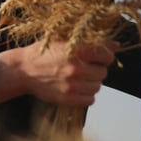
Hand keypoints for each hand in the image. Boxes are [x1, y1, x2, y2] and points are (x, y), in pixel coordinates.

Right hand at [0, 39, 115, 105]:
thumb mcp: (65, 41)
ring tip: (78, 78)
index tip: (96, 57)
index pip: (107, 56)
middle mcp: (76, 68)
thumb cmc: (44, 53)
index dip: (103, 56)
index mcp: (77, 49)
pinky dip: (86, 95)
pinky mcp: (67, 98)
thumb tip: (117, 45)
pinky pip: (90, 99)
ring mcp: (72, 85)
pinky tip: (76, 88)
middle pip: (103, 73)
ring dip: (91, 83)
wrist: (23, 70)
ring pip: (97, 87)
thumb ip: (92, 42)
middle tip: (83, 67)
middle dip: (96, 70)